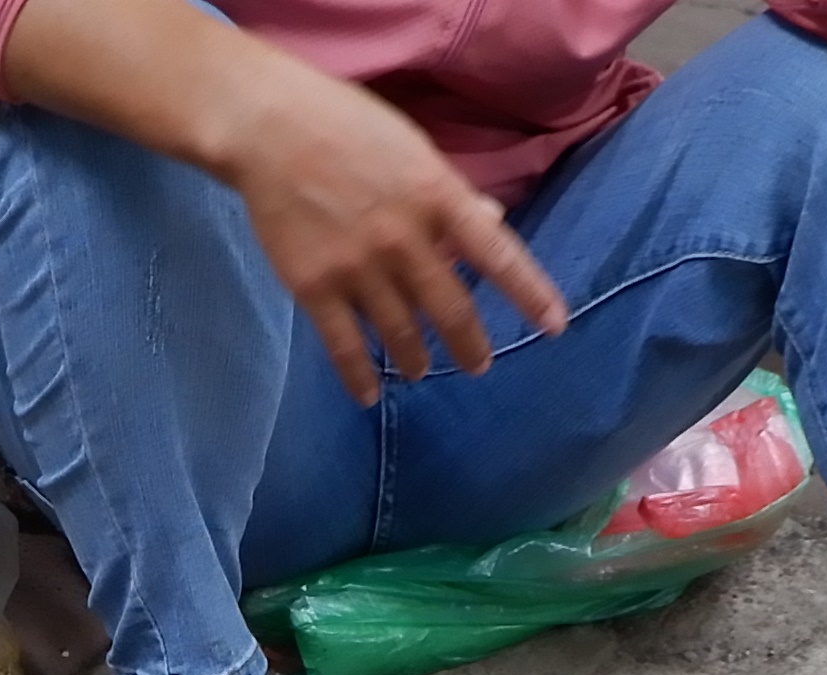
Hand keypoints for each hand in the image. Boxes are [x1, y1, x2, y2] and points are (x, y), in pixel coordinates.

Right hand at [201, 56, 571, 403]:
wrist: (271, 129)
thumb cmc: (348, 126)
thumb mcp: (414, 149)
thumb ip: (452, 195)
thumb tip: (491, 224)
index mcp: (437, 197)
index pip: (498, 254)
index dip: (530, 294)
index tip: (554, 326)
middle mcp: (405, 239)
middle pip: (450, 308)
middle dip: (468, 344)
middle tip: (477, 365)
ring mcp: (359, 267)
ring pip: (400, 332)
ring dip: (416, 359)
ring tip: (421, 370)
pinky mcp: (314, 286)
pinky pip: (344, 345)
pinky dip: (358, 376)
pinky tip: (368, 395)